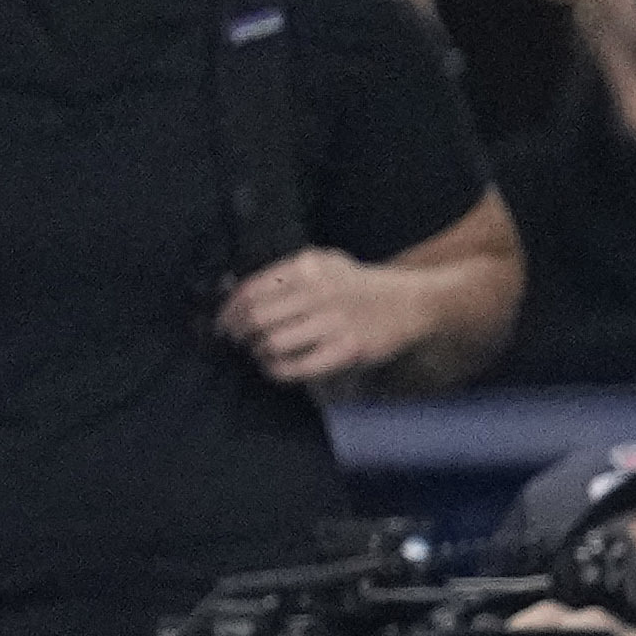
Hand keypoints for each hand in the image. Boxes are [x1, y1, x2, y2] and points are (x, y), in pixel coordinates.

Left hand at [217, 249, 419, 389]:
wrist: (411, 301)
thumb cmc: (360, 285)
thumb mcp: (325, 264)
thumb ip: (286, 274)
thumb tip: (235, 294)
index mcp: (307, 266)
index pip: (250, 290)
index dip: (229, 312)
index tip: (223, 326)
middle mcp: (318, 291)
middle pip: (256, 318)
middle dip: (239, 335)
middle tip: (239, 343)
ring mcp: (333, 321)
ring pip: (272, 342)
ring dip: (258, 353)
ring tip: (261, 354)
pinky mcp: (347, 348)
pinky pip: (297, 366)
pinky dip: (277, 371)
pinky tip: (275, 368)